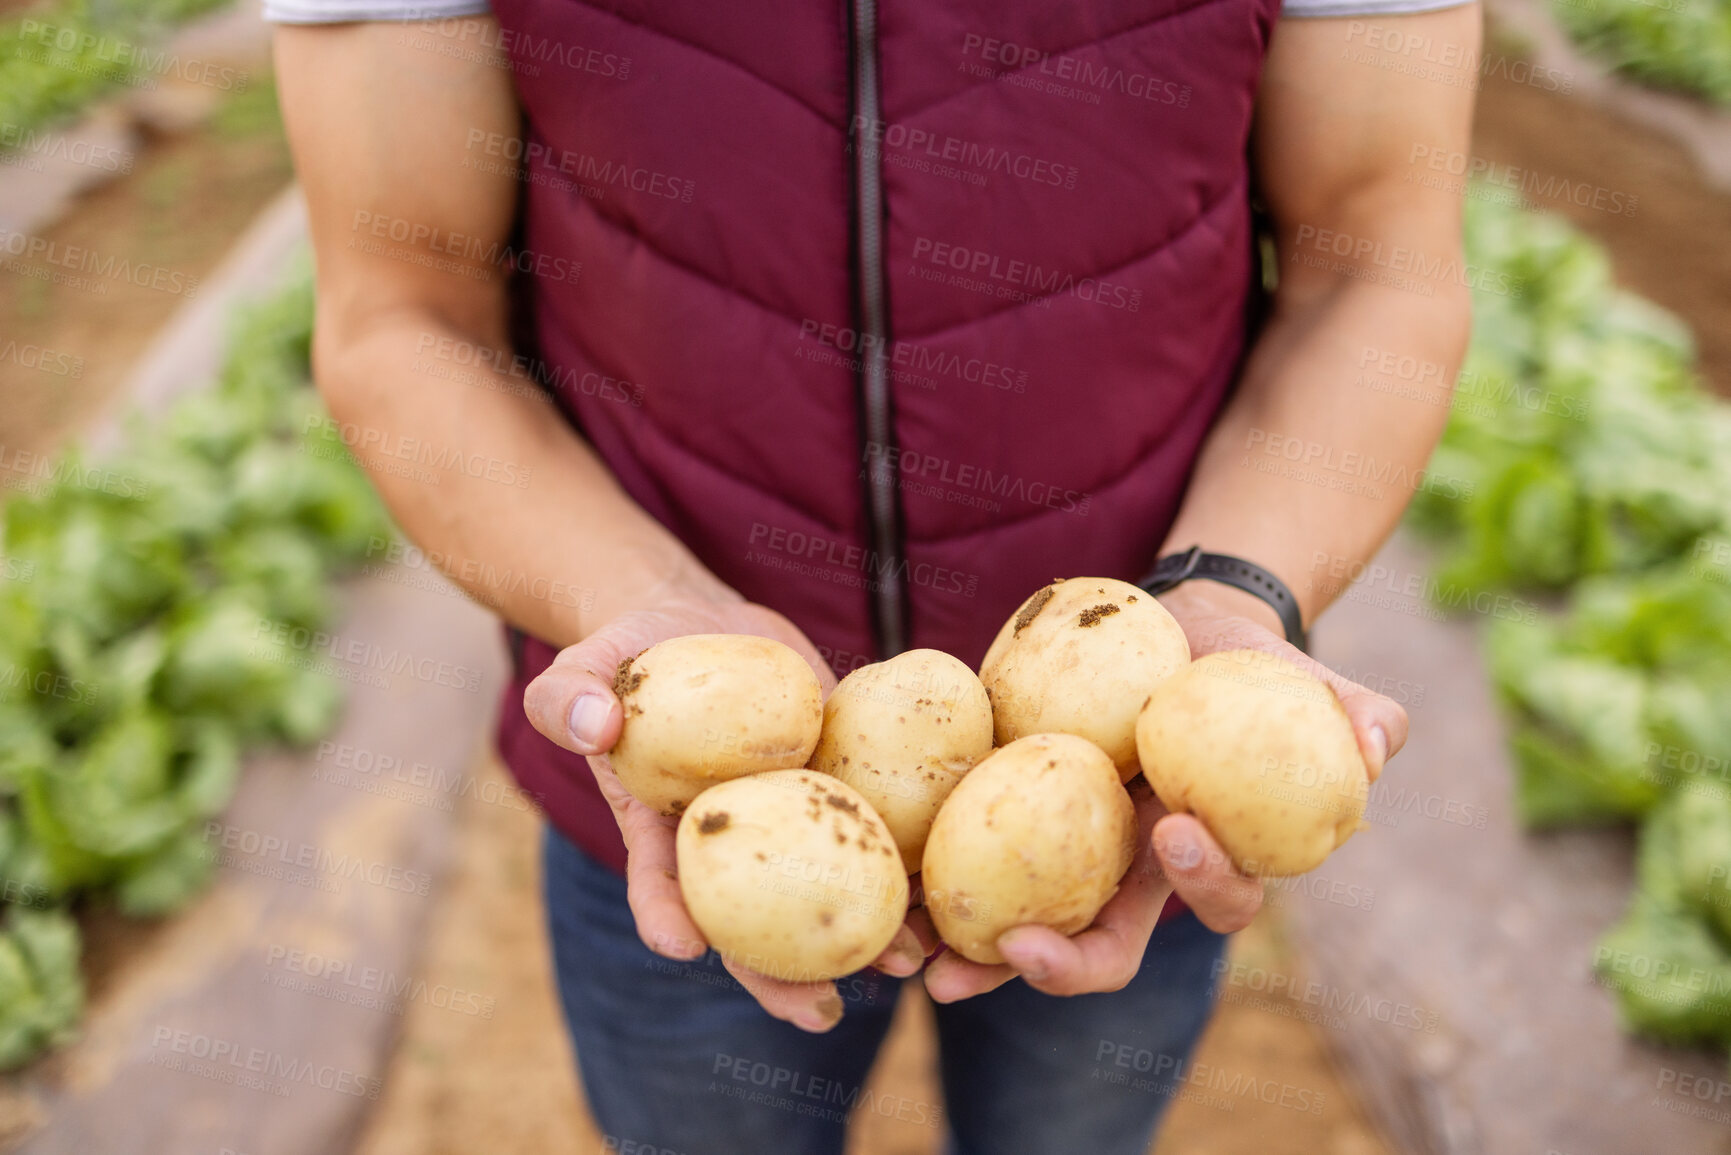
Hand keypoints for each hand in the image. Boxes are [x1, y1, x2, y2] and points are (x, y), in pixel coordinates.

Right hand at [522, 591, 929, 1032]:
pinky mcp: (835, 778)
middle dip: (782, 974)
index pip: (657, 880)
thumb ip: (569, 695)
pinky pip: (872, 825)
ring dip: (865, 934)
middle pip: (752, 920)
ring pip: (823, 890)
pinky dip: (906, 861)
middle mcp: (730, 836)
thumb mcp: (584, 665)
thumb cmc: (628, 654)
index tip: (682, 945)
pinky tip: (941, 890)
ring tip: (907, 964)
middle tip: (819, 1012)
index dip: (666, 914)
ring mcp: (787, 814)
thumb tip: (591, 724)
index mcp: (660, 824)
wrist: (695, 623)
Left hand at [923, 580, 1405, 1002]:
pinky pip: (966, 864)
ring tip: (926, 966)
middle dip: (1061, 966)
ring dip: (973, 954)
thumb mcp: (1308, 680)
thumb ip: (1355, 712)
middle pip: (1102, 946)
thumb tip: (1377, 747)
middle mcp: (1134, 874)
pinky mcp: (1008, 816)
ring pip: (1021, 925)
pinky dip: (930, 886)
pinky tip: (892, 893)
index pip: (1216, 897)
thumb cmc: (1251, 664)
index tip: (1177, 825)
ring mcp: (1066, 854)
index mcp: (1210, 853)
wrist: (1174, 630)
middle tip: (1020, 948)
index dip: (1202, 883)